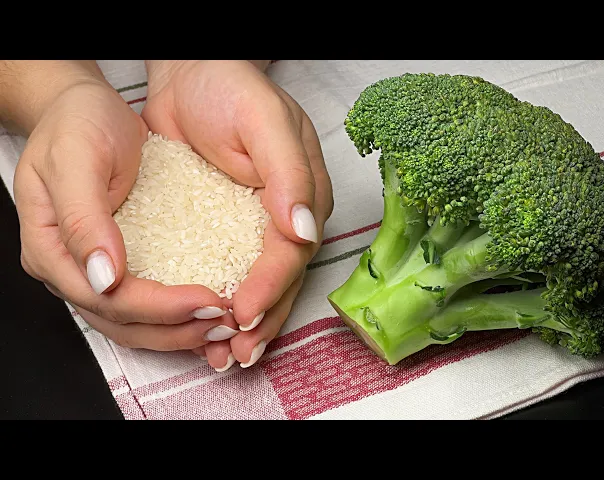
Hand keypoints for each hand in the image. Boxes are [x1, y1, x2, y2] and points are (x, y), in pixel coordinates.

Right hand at [9, 61, 234, 351]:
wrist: (81, 108)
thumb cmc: (75, 123)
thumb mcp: (77, 159)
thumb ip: (83, 219)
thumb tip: (102, 276)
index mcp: (50, 249)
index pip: (106, 298)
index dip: (159, 307)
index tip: (207, 299)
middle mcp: (69, 268)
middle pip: (122, 321)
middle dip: (176, 328)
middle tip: (225, 322)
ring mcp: (92, 269)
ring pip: (134, 322)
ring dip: (179, 330)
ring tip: (223, 324)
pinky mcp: (117, 262)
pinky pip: (146, 301)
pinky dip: (176, 313)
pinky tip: (207, 310)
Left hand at [142, 60, 333, 369]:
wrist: (190, 73)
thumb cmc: (230, 88)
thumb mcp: (264, 122)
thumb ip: (289, 174)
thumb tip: (305, 230)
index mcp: (304, 195)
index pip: (292, 251)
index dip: (271, 285)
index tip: (244, 311)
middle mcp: (284, 217)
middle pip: (280, 279)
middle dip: (262, 319)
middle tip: (238, 352)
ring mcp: (255, 226)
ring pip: (256, 283)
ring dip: (245, 323)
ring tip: (225, 356)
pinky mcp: (224, 228)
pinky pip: (227, 270)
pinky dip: (219, 300)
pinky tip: (207, 326)